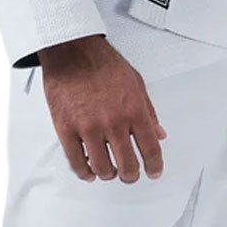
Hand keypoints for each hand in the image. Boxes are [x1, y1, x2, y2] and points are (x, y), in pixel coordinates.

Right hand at [36, 34, 168, 183]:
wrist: (73, 51)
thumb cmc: (103, 63)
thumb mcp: (136, 82)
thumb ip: (148, 111)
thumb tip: (159, 133)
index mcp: (134, 110)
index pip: (151, 149)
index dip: (155, 166)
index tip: (153, 172)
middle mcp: (114, 122)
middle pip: (128, 166)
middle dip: (131, 175)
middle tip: (129, 173)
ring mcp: (89, 128)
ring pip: (103, 169)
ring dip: (108, 174)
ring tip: (109, 170)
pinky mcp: (67, 129)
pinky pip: (77, 163)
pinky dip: (85, 173)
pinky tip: (89, 171)